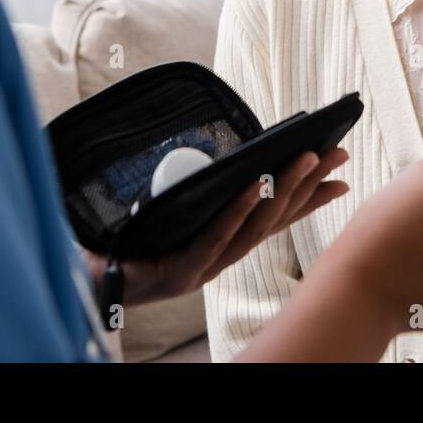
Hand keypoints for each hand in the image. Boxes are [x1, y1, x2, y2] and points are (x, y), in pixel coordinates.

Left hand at [82, 147, 349, 305]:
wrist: (81, 273)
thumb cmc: (124, 238)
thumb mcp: (171, 204)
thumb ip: (196, 186)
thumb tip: (217, 149)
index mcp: (222, 243)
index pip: (276, 217)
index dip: (310, 195)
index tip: (340, 171)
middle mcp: (220, 258)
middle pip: (275, 219)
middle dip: (309, 185)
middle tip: (336, 153)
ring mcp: (204, 268)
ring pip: (253, 227)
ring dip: (282, 189)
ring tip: (304, 159)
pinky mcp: (182, 273)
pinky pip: (216, 236)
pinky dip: (237, 210)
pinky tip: (255, 186)